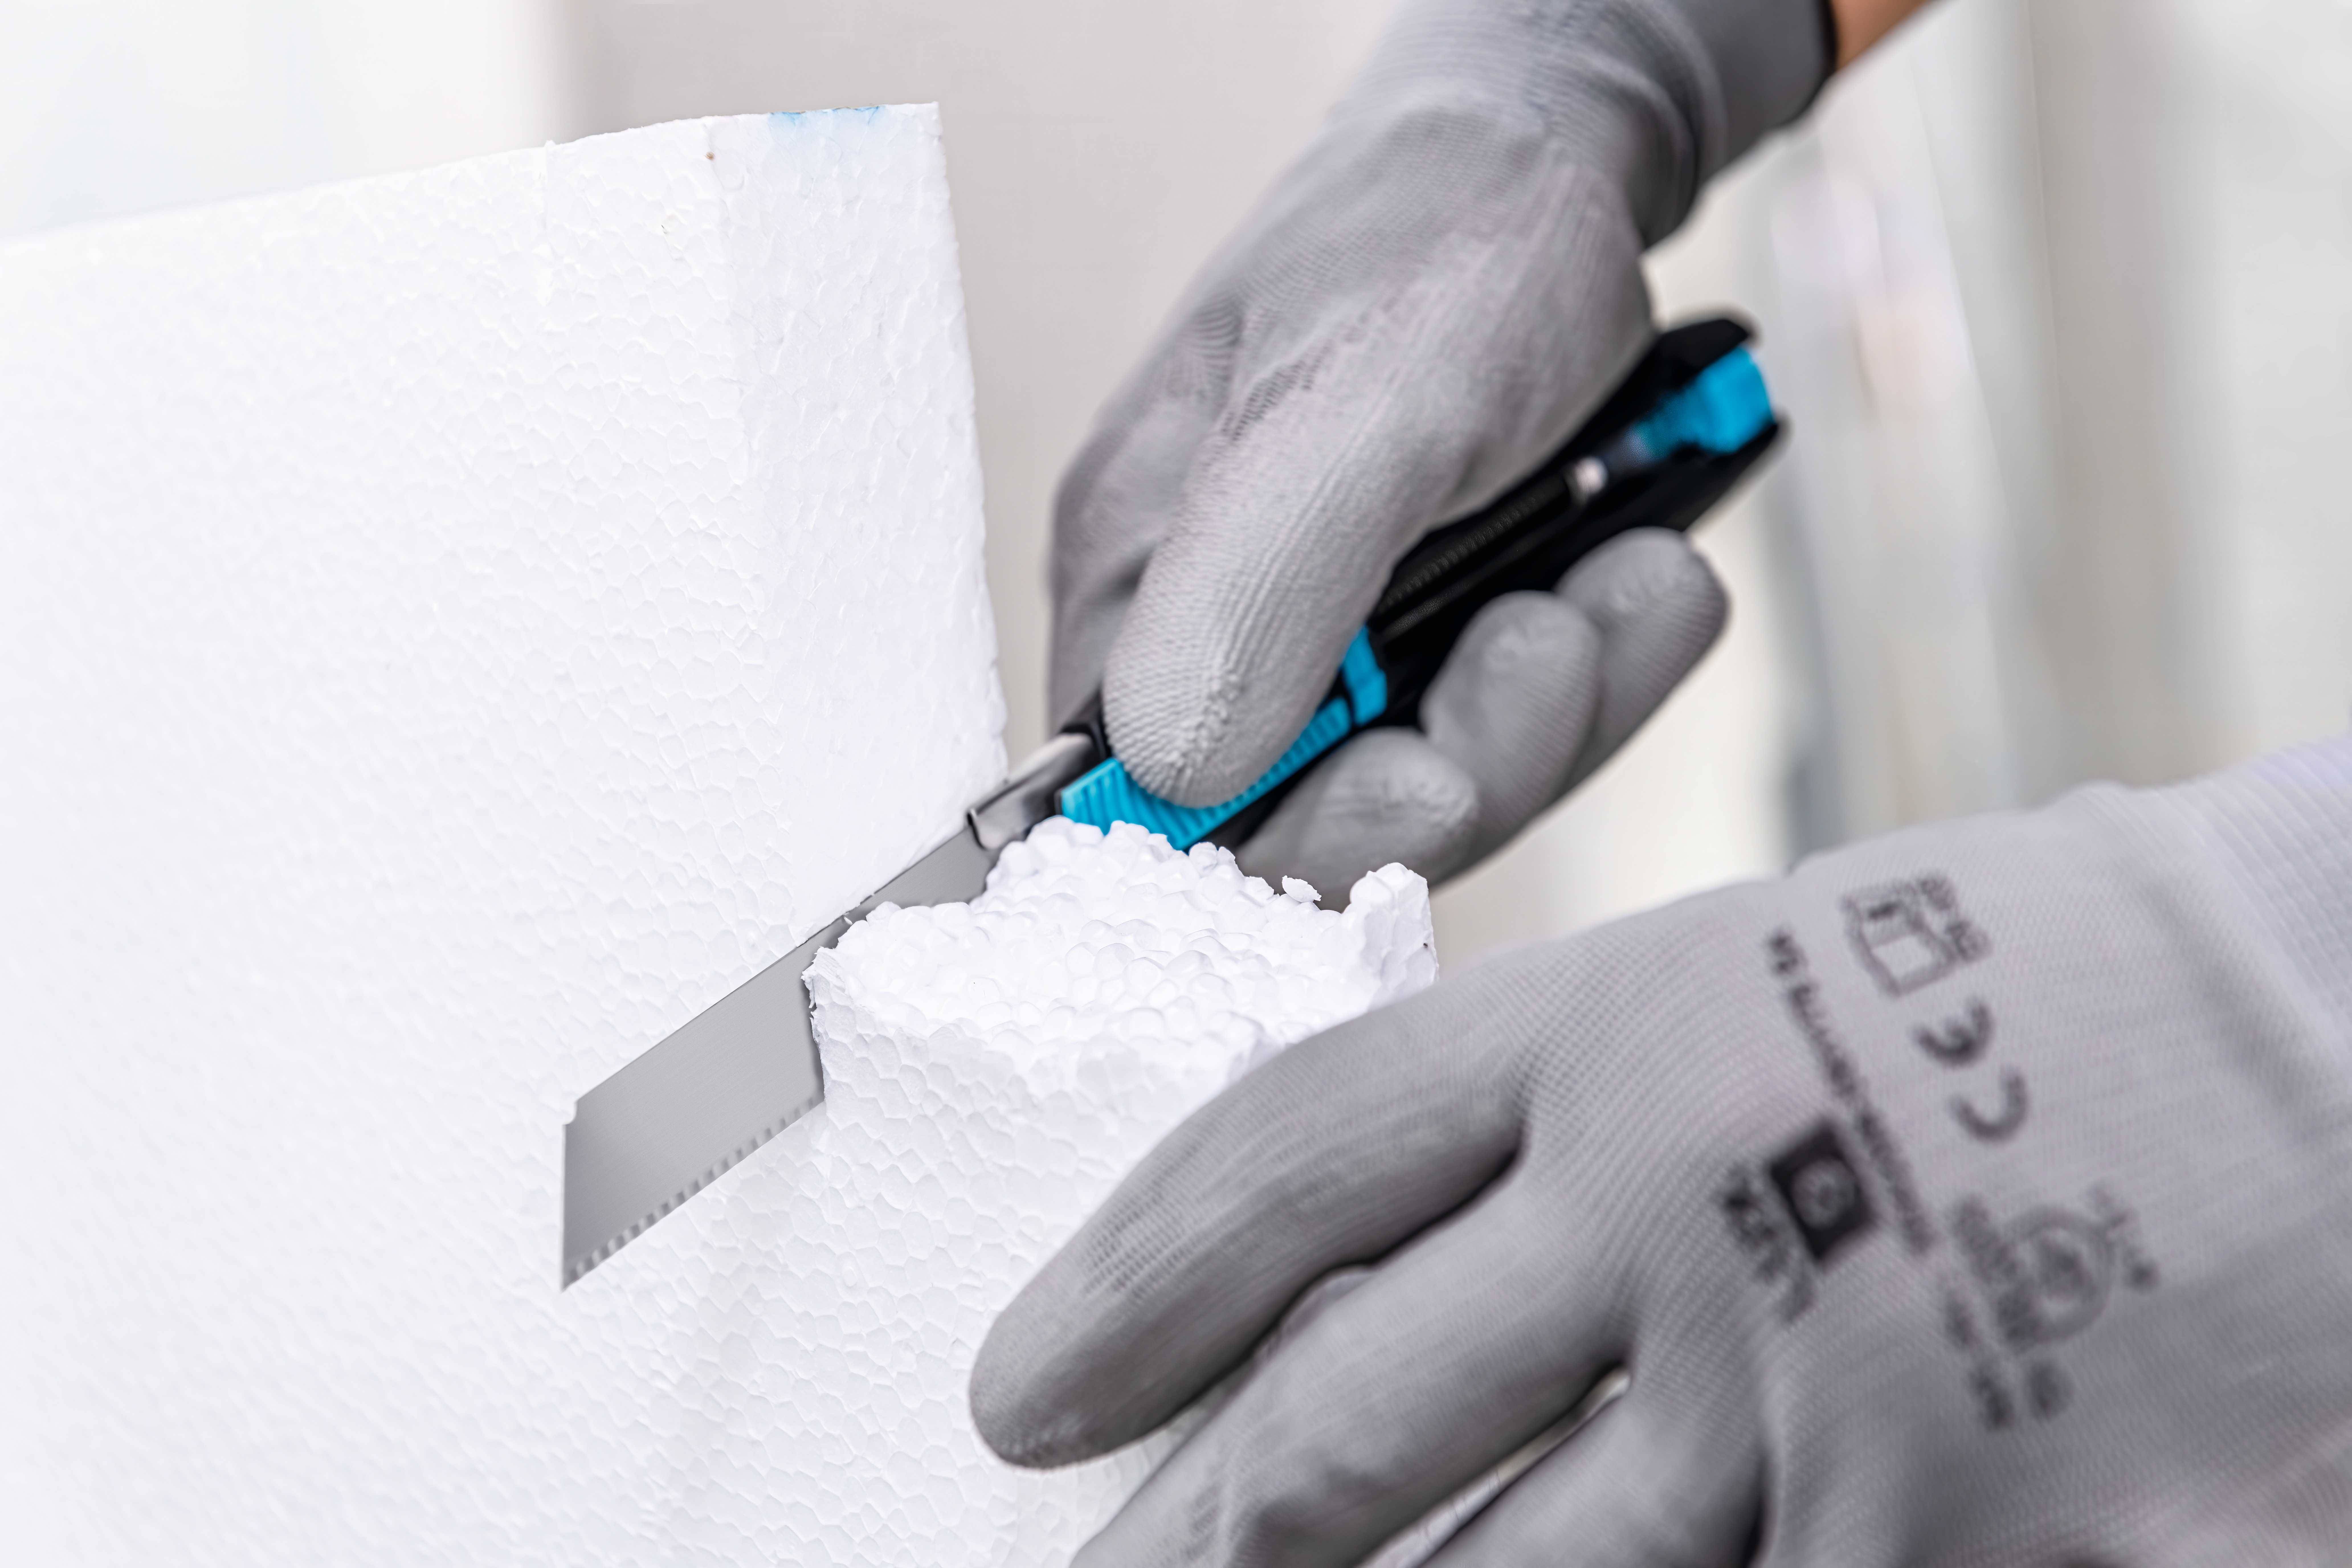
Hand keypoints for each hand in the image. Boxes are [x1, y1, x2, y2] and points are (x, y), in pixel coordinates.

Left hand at [974, 742, 2351, 1563]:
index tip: (1019, 1392)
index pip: (1292, 1161)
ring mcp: (1834, 1409)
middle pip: (1348, 1425)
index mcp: (1632, 1031)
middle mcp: (1693, 1216)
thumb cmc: (2050, 991)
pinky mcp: (1983, 1553)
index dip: (1126, 1285)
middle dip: (1183, 1535)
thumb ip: (1582, 1128)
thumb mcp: (1780, 981)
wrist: (2344, 1029)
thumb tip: (1383, 1282)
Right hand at [1050, 0, 1832, 894]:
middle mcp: (1218, 633)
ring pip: (1445, 777)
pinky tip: (1647, 571)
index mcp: (1136, 583)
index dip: (1291, 835)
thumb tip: (1176, 779)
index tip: (1422, 778)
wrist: (1560, 153)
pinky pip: (1521, 721)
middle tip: (1552, 640)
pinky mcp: (1442, 635)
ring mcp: (1340, 642)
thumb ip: (1254, 588)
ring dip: (1559, 701)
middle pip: (1321, 821)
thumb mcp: (1348, 400)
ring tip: (1630, 574)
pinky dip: (1602, 662)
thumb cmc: (1438, 237)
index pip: (1159, 812)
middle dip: (1466, 753)